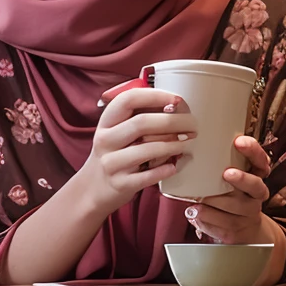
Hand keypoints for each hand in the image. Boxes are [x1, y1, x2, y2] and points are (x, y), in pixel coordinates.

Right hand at [82, 85, 197, 219]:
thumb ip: (138, 118)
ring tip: (187, 142)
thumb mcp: (116, 132)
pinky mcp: (120, 184)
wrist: (93, 189)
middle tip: (192, 124)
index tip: (178, 99)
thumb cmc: (114, 154)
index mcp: (106, 122)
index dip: (155, 95)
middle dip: (172, 121)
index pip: (128, 99)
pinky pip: (147, 176)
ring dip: (173, 144)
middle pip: (141, 123)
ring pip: (147, 149)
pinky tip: (174, 166)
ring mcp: (111, 163)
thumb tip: (175, 106)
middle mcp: (105, 140)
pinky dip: (164, 170)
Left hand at [184, 135, 283, 254]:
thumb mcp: (230, 178)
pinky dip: (208, 218)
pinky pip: (224, 226)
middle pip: (256, 186)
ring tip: (200, 199)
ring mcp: (249, 214)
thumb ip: (219, 165)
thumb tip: (189, 151)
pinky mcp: (237, 231)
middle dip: (243, 179)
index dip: (252, 150)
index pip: (260, 160)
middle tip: (227, 173)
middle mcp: (256, 194)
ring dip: (217, 202)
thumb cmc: (231, 195)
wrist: (245, 229)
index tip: (239, 142)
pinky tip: (195, 212)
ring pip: (237, 208)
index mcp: (256, 175)